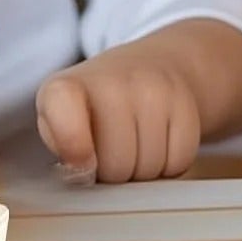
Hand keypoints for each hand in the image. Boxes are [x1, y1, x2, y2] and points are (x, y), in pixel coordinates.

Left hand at [36, 50, 201, 183]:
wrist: (147, 67)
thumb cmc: (90, 103)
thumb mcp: (56, 117)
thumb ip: (60, 146)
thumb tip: (80, 173)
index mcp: (65, 88)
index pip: (66, 123)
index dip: (76, 152)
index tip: (82, 166)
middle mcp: (110, 82)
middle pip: (116, 165)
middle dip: (112, 173)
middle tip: (108, 152)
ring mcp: (152, 90)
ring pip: (149, 169)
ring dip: (140, 170)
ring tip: (131, 144)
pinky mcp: (186, 104)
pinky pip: (179, 162)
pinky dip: (168, 165)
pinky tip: (156, 142)